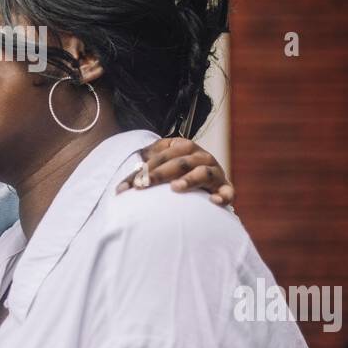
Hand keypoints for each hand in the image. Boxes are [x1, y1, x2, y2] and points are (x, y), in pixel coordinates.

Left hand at [116, 137, 234, 205]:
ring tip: (175, 188)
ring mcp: (215, 172)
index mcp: (184, 146)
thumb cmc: (180, 173)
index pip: (161, 155)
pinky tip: (213, 201)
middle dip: (159, 173)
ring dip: (189, 179)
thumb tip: (120, 186)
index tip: (126, 188)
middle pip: (180, 162)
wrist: (210, 183)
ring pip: (203, 172)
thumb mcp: (163, 165)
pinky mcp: (226, 188)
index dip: (143, 169)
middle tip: (143, 185)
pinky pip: (227, 192)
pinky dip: (222, 196)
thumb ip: (145, 168)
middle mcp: (201, 156)